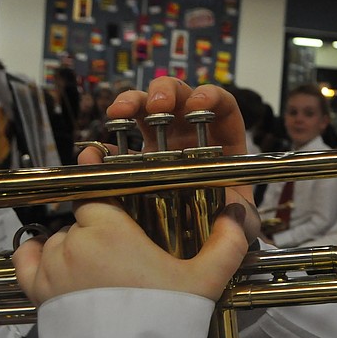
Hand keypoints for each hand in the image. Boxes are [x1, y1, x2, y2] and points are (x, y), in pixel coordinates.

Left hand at [12, 197, 250, 304]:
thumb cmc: (164, 320)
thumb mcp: (205, 280)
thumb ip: (227, 244)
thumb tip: (238, 215)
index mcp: (110, 229)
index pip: (98, 193)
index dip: (105, 189)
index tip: (106, 181)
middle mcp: (74, 242)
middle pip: (82, 220)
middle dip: (101, 229)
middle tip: (125, 252)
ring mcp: (52, 268)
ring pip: (59, 241)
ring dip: (74, 247)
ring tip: (99, 268)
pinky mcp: (37, 293)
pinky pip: (25, 260)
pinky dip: (33, 254)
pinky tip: (45, 254)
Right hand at [79, 77, 260, 243]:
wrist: (199, 245)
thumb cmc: (226, 224)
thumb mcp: (242, 223)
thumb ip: (242, 217)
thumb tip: (232, 210)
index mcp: (222, 141)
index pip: (222, 106)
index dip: (212, 97)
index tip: (199, 106)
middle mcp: (191, 135)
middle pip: (179, 95)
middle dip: (166, 91)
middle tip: (157, 105)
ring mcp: (162, 144)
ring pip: (144, 107)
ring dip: (131, 102)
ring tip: (119, 113)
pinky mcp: (135, 162)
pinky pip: (115, 147)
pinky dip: (102, 147)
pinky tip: (94, 154)